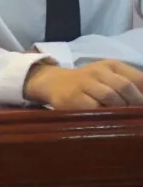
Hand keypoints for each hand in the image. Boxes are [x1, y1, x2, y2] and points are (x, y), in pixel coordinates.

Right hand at [23, 59, 142, 109]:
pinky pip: (94, 109)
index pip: (137, 78)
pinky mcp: (72, 98)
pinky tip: (106, 120)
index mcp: (111, 65)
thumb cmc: (88, 83)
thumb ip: (131, 84)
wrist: (54, 83)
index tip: (141, 106)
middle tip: (136, 116)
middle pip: (124, 86)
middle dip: (135, 103)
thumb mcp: (108, 76)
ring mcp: (83, 84)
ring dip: (120, 111)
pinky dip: (104, 116)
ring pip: (110, 97)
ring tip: (122, 119)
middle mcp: (97, 71)